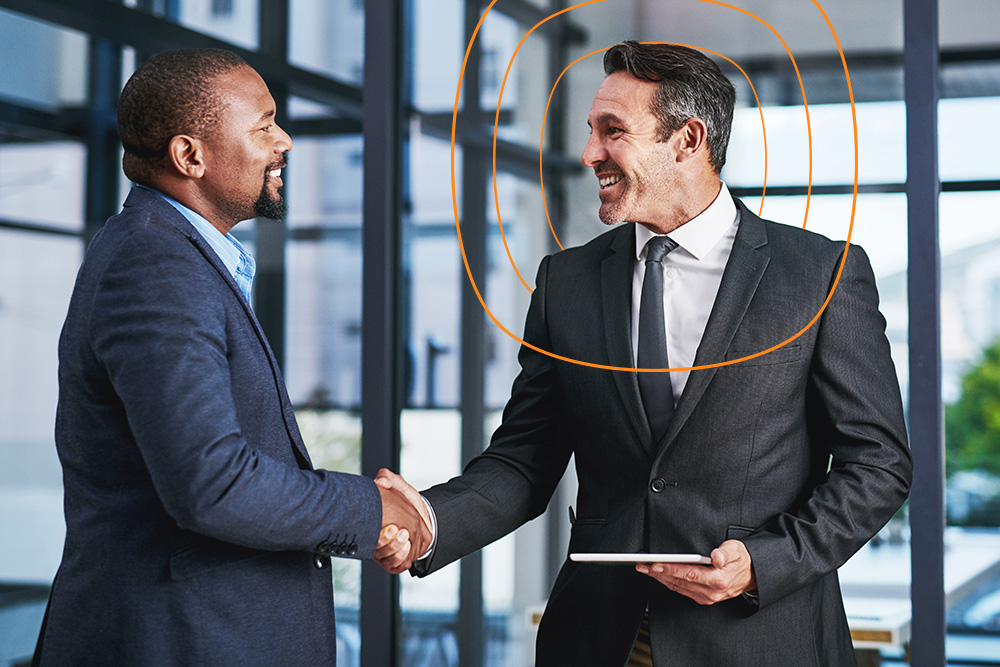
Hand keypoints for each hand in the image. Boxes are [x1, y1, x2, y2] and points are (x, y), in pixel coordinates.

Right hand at [373, 469, 431, 573]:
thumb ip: (389, 478)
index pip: (362, 533)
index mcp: (371, 525)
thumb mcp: (399, 487)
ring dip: (394, 548)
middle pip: (374, 548)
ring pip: (385, 558)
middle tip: (395, 528)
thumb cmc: (408, 502)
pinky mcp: (397, 560)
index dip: (370, 532)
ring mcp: (386, 552)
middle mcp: (376, 541)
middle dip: (384, 541)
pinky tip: (407, 546)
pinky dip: (400, 558)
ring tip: (405, 536)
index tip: (385, 524)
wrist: (426, 516)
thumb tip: (380, 481)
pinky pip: (395, 566)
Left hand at [635, 539, 755, 605]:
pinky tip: (659, 575)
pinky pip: (681, 590)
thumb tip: (716, 556)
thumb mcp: (737, 549)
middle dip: (658, 573)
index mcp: (719, 580)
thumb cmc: (742, 559)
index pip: (689, 573)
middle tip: (642, 565)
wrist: (752, 575)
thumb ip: (726, 552)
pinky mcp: (704, 598)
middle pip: (679, 581)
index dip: (670, 569)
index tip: (655, 564)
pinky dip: (668, 582)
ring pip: (677, 587)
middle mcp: (711, 592)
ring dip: (660, 578)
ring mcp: (707, 597)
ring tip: (645, 569)